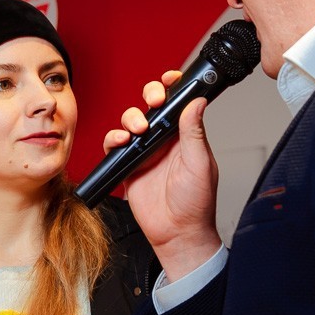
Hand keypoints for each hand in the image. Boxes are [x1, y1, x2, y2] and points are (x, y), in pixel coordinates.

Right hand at [103, 70, 221, 279]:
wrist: (177, 233)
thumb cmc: (196, 204)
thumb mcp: (200, 164)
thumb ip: (194, 132)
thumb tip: (197, 102)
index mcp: (185, 136)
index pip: (179, 103)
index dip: (173, 88)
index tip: (170, 81)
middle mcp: (165, 140)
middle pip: (152, 105)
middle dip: (150, 96)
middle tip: (154, 101)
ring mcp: (145, 152)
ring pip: (131, 121)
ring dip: (131, 118)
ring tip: (138, 129)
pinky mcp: (128, 166)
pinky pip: (115, 145)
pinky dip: (114, 139)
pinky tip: (121, 142)